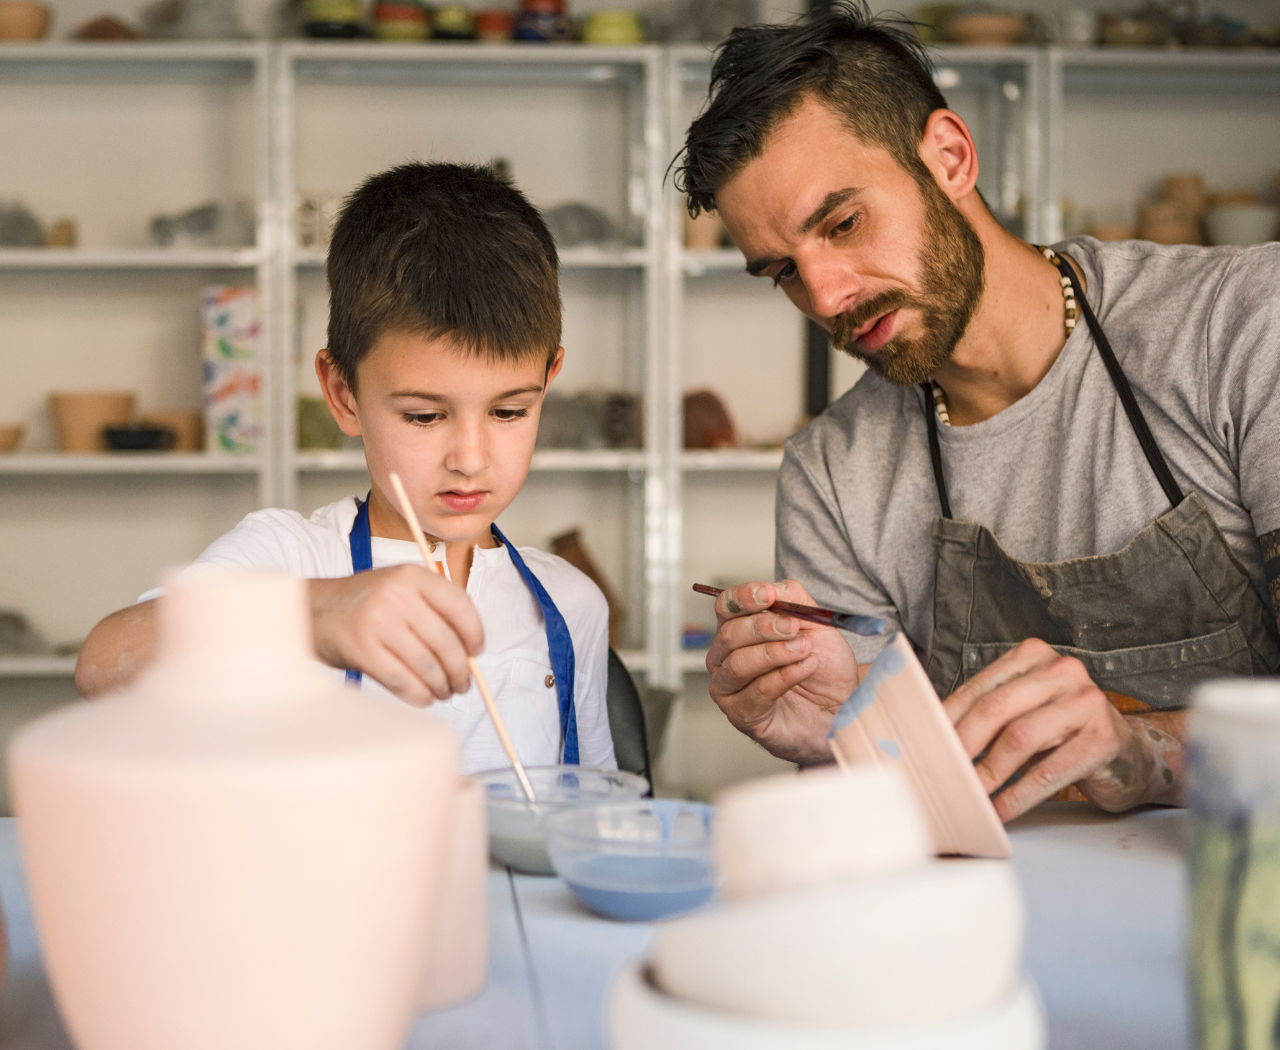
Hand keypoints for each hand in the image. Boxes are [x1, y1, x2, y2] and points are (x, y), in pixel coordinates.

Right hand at [309, 566, 483, 706]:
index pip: (459, 604)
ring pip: (427, 666)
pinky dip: (419, 695)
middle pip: (446, 641)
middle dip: (461, 670)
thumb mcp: (400, 588)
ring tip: (445, 692)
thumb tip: (470, 651)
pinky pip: (402, 680)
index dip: (475, 632)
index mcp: (412, 576)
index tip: (477, 651)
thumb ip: (433, 608)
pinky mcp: (362, 649)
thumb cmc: (365, 603)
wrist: (313, 610)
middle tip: (463, 683)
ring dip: (442, 686)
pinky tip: (424, 697)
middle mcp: (396, 595)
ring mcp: (377, 622)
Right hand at [706, 580, 859, 765]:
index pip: (726, 606)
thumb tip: (773, 588)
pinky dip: (784, 677)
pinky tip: (805, 668)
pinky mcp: (741, 714)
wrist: (839, 708)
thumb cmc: (822, 668)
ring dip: (775, 653)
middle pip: (728, 634)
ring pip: (738, 664)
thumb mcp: (815, 624)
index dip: (743, 598)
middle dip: (763, 627)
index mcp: (738, 629)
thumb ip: (794, 600)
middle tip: (794, 627)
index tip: (768, 595)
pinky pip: (755, 692)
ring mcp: (729, 687)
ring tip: (805, 650)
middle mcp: (725, 656)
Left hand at [943, 638, 1178, 821]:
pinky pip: (1048, 772)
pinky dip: (1018, 796)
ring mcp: (1086, 702)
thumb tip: (933, 739)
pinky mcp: (1103, 739)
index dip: (946, 721)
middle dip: (962, 746)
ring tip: (969, 796)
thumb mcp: (1024, 712)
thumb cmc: (1064, 734)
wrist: (1130, 756)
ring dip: (988, 774)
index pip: (978, 689)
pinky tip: (1001, 811)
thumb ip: (987, 715)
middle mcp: (1062, 671)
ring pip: (1020, 738)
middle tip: (941, 773)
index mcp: (1034, 656)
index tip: (924, 746)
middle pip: (995, 709)